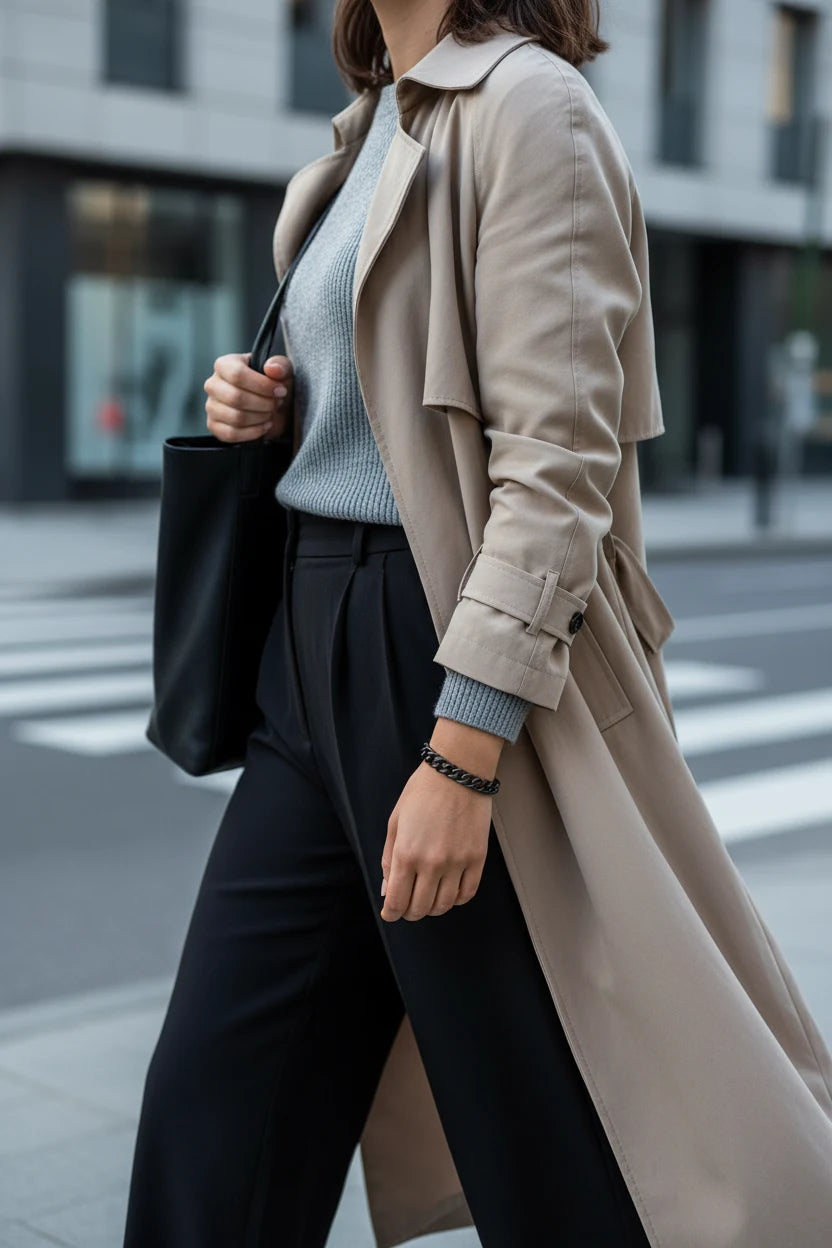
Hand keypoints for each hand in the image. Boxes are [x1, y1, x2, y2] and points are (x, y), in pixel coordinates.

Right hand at [204, 352, 292, 442]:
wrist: (272, 405)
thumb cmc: (272, 385)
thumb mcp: (281, 370)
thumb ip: (280, 365)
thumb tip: (273, 368)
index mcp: (225, 365)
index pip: (237, 374)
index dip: (262, 385)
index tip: (280, 390)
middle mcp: (214, 384)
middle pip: (236, 398)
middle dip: (264, 403)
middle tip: (276, 403)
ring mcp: (212, 406)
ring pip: (235, 417)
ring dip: (260, 418)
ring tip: (270, 413)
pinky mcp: (214, 425)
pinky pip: (231, 433)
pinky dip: (253, 432)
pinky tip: (263, 426)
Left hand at [379, 719, 504, 922]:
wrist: (457, 772)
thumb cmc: (422, 792)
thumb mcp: (395, 822)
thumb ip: (388, 859)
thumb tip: (387, 891)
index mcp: (406, 854)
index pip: (397, 901)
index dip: (392, 913)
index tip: (391, 913)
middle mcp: (431, 863)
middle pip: (420, 908)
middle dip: (410, 912)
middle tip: (408, 906)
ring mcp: (457, 863)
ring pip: (444, 905)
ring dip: (433, 908)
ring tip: (428, 898)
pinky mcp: (477, 859)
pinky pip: (467, 893)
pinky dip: (457, 899)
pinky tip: (449, 891)